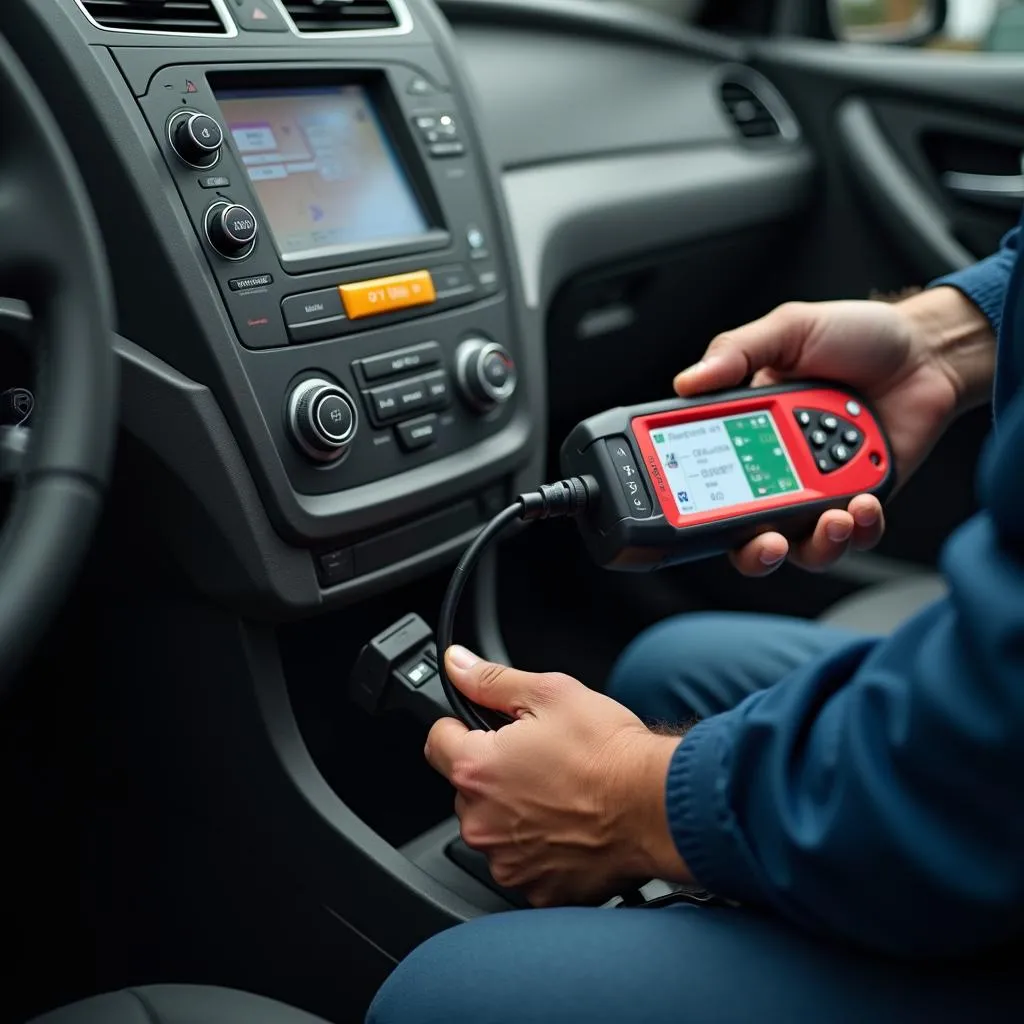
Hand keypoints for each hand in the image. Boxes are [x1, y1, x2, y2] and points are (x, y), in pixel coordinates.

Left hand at [425, 646, 690, 906]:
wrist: (657, 806)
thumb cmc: (609, 753)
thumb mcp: (550, 694)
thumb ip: (492, 680)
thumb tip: (456, 664)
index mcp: (476, 769)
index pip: (437, 740)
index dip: (463, 726)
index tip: (491, 729)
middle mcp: (482, 823)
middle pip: (467, 786)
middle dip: (494, 771)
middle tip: (540, 758)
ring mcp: (507, 862)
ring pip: (494, 826)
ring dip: (515, 811)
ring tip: (561, 792)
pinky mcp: (536, 889)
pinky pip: (524, 862)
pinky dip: (541, 847)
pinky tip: (571, 826)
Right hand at [673, 289, 995, 575]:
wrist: (926, 351)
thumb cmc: (856, 337)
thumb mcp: (788, 330)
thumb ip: (737, 351)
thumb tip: (686, 381)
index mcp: (747, 434)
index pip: (708, 480)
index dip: (695, 506)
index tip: (696, 511)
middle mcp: (777, 470)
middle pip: (750, 535)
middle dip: (755, 552)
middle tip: (768, 542)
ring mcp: (821, 490)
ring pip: (805, 547)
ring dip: (817, 545)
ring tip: (834, 518)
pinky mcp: (862, 502)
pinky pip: (857, 537)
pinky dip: (861, 530)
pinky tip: (864, 505)